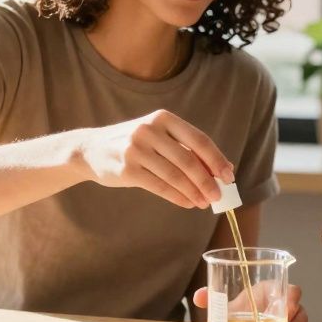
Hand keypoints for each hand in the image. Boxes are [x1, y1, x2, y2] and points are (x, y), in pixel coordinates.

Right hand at [78, 110, 235, 208]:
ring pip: (175, 176)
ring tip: (204, 203)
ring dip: (194, 192)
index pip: (198, 140)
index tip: (229, 176)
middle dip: (207, 181)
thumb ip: (188, 149)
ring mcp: (136, 149)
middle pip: (188, 160)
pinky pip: (160, 187)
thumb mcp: (160, 137)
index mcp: (163, 118)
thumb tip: (224, 168)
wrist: (91, 149)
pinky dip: (178, 197)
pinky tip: (188, 203)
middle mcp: (149, 130)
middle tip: (219, 196)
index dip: (216, 159)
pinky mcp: (127, 169)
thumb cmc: (135, 144)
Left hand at [192, 284, 307, 321]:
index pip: (289, 288)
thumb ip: (214, 298)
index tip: (288, 307)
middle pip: (298, 307)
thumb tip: (198, 296)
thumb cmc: (241, 308)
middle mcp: (282, 304)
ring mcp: (288, 319)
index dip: (292, 296)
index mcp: (270, 291)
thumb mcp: (228, 304)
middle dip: (296, 319)